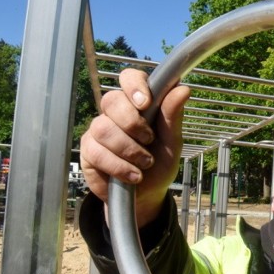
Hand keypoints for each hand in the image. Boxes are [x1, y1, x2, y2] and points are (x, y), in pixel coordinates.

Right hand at [80, 68, 190, 226]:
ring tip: (145, 164)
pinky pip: (96, 151)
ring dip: (128, 149)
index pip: (129, 78)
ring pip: (103, 128)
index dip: (134, 86)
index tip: (146, 103)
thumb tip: (183, 89)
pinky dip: (119, 166)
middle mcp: (116, 113)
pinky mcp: (89, 151)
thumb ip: (173, 116)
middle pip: (111, 100)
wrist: (147, 195)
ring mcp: (99, 130)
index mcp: (139, 104)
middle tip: (149, 140)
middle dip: (132, 123)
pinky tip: (133, 176)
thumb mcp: (172, 142)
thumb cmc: (160, 164)